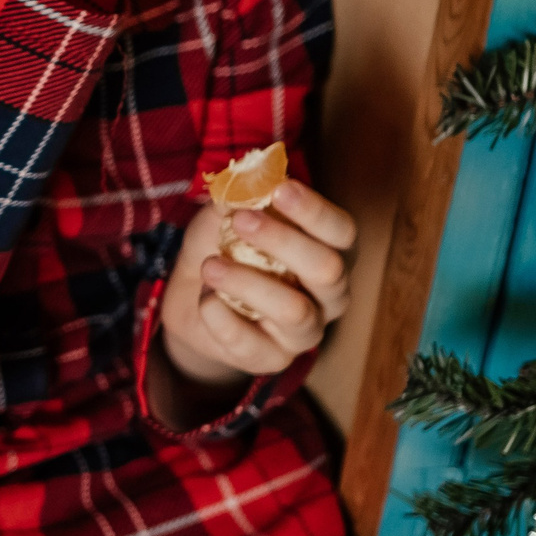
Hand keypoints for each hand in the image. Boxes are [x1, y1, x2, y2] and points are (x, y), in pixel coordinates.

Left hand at [152, 181, 355, 426]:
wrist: (195, 303)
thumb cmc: (224, 251)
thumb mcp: (223, 218)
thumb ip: (236, 199)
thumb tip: (243, 175)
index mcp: (326, 252)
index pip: (341, 231)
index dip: (315, 210)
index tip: (279, 189)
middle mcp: (328, 294)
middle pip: (328, 269)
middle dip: (283, 241)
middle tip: (240, 221)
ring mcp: (304, 331)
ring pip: (295, 311)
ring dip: (248, 283)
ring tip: (210, 265)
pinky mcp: (272, 359)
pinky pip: (252, 343)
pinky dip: (222, 318)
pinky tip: (206, 300)